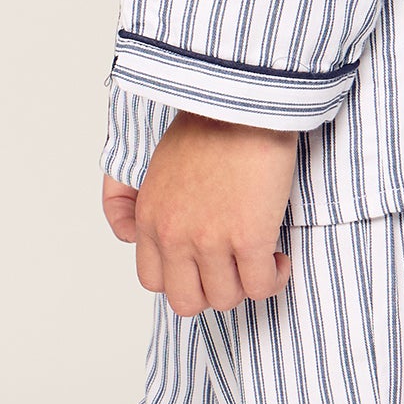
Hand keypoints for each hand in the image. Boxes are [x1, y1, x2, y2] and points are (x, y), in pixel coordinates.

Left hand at [101, 114, 296, 315]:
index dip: (183, 279)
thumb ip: (128, 201)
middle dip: (213, 291)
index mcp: (149, 219)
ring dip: (247, 284)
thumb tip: (124, 236)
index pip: (152, 281)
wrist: (243, 102)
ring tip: (260, 259)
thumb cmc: (206, 126)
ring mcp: (210, 239)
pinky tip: (278, 257)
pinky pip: (260, 286)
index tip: (203, 264)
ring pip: (227, 298)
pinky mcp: (249, 237)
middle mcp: (174, 235)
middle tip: (232, 268)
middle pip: (187, 301)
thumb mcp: (151, 165)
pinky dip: (274, 278)